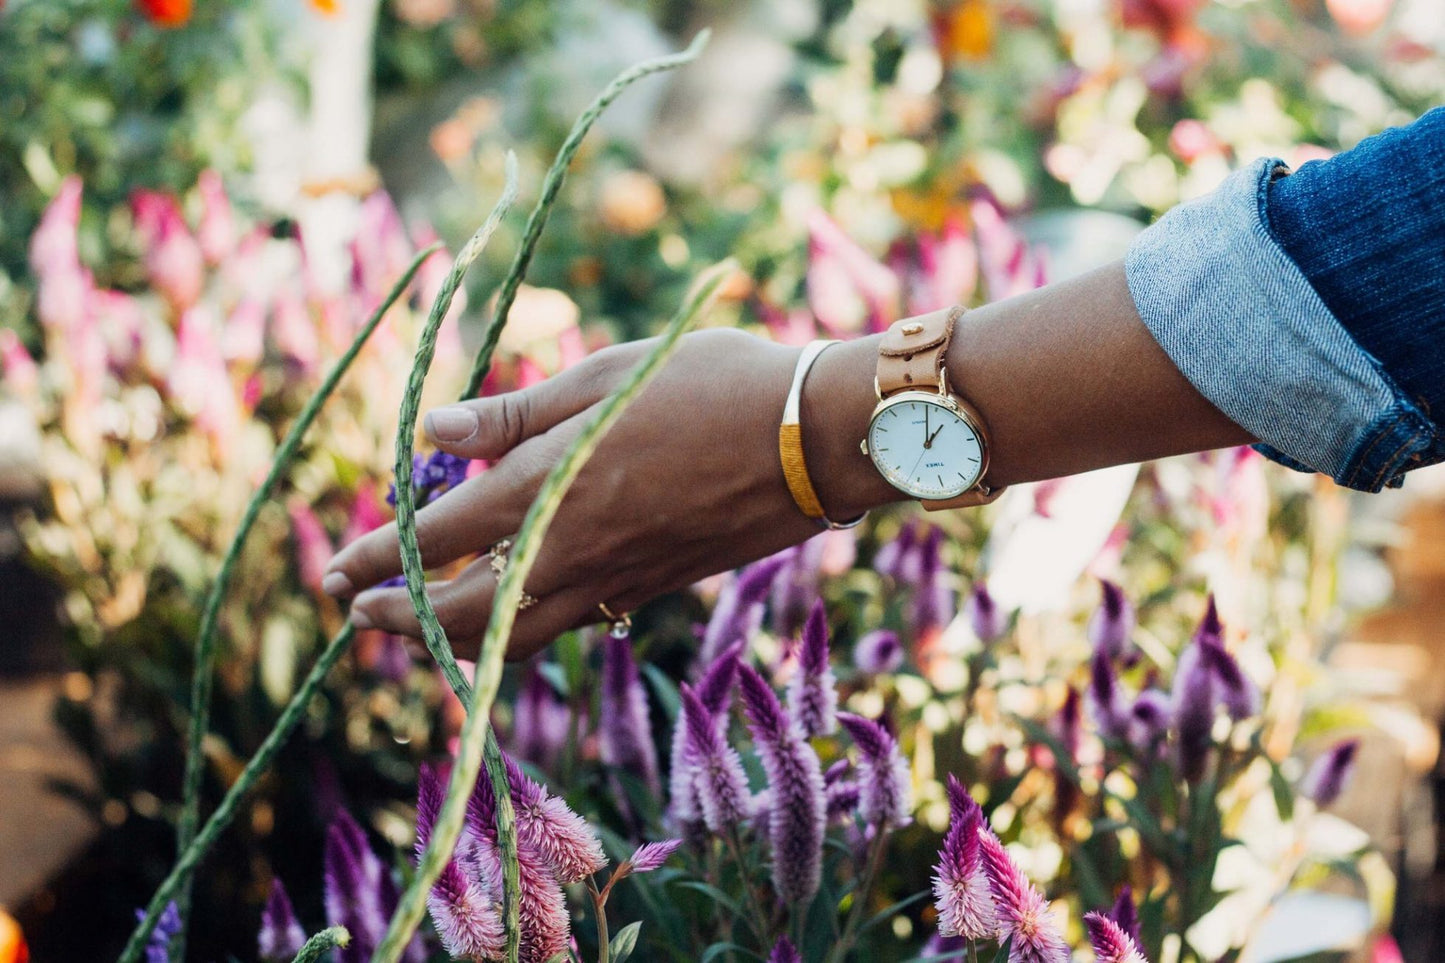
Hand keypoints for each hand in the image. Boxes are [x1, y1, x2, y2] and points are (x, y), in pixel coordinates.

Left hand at [323, 329, 895, 660]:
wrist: (811, 437)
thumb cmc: (710, 381)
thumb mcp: (603, 376)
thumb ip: (514, 412)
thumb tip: (433, 430)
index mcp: (547, 483)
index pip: (435, 538)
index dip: (378, 558)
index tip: (335, 570)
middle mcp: (569, 548)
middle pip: (462, 610)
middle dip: (399, 616)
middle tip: (357, 611)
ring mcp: (612, 579)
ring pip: (513, 636)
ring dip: (455, 637)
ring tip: (423, 625)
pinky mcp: (649, 589)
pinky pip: (567, 625)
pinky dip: (521, 630)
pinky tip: (515, 608)